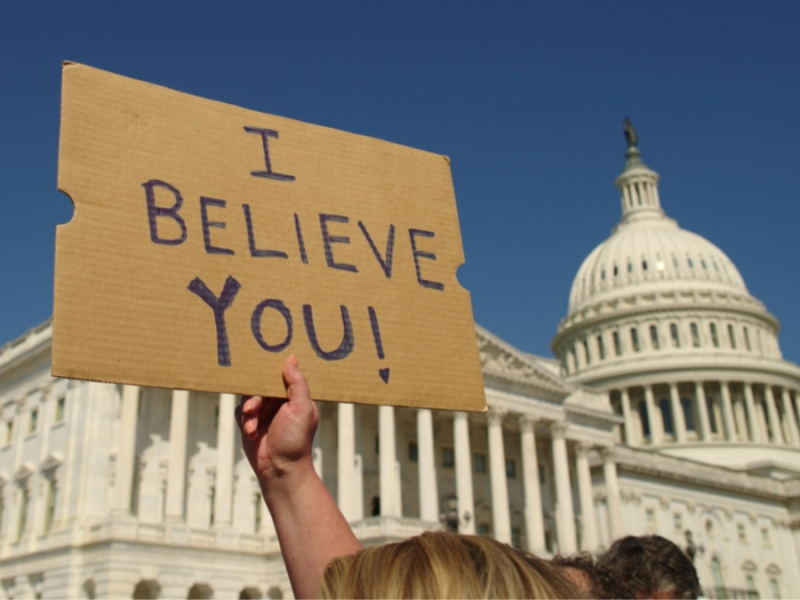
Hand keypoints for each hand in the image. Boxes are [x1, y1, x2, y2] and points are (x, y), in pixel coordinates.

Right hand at [236, 354, 318, 484]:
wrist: (280, 469)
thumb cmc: (296, 439)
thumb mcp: (301, 408)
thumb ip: (297, 383)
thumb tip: (291, 357)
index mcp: (294, 395)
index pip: (280, 375)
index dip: (270, 371)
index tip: (260, 364)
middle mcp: (278, 401)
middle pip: (260, 385)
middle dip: (255, 397)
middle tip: (253, 408)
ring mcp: (264, 411)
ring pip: (248, 398)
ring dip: (249, 411)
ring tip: (252, 426)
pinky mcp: (250, 422)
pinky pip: (240, 412)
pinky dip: (244, 422)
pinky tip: (251, 433)